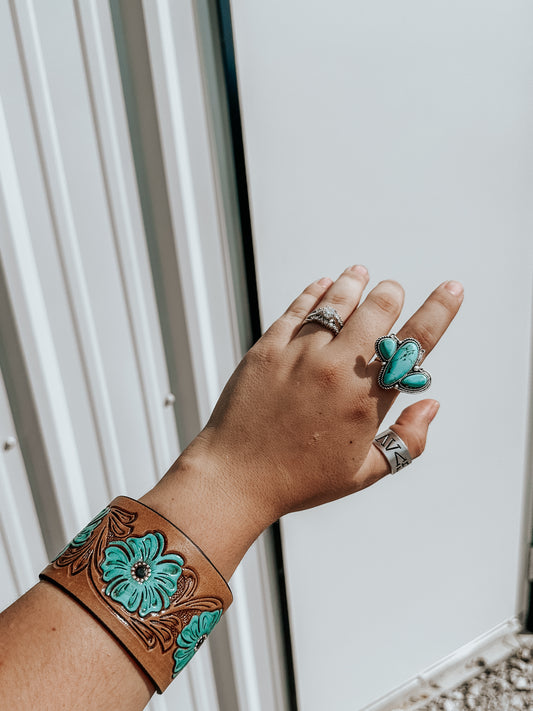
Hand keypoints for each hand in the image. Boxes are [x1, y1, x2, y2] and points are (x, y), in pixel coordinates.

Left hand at [144, 267, 462, 576]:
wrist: (235, 477)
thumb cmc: (300, 480)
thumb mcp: (363, 473)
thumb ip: (407, 440)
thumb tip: (430, 404)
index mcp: (366, 399)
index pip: (415, 343)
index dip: (439, 310)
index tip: (452, 289)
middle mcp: (337, 368)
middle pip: (377, 309)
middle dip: (391, 295)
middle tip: (391, 292)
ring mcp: (300, 354)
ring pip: (337, 301)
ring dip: (354, 283)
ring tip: (360, 273)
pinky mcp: (268, 349)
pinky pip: (297, 309)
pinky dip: (315, 292)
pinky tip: (323, 285)